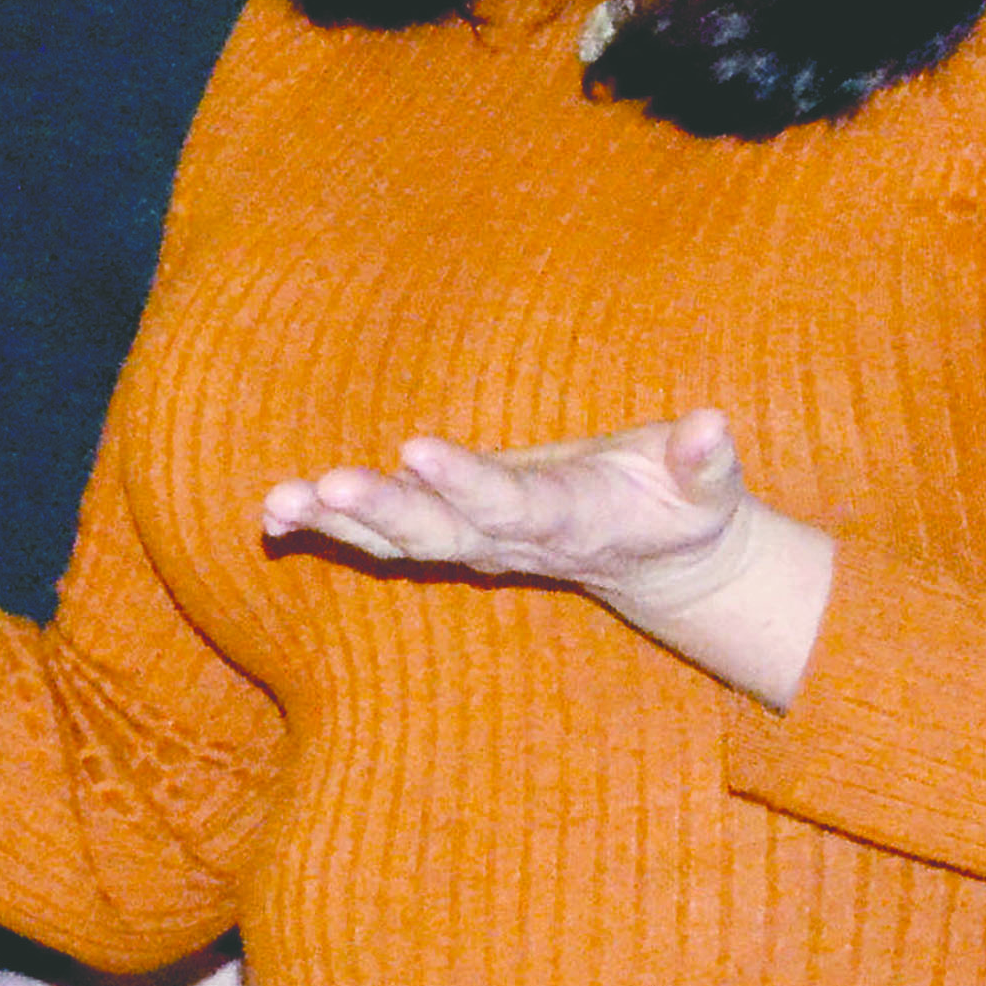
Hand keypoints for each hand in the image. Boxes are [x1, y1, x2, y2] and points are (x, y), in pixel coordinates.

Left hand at [261, 410, 831, 708]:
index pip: (510, 502)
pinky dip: (326, 529)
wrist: (661, 561)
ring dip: (334, 524)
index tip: (415, 448)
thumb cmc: (680, 505)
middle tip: (328, 487)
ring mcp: (474, 544)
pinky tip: (272, 514)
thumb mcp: (707, 488)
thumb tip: (713, 424)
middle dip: (382, 511)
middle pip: (436, 532)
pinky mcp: (451, 537)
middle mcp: (509, 541)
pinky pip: (379, 541)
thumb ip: (705, 462)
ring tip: (276, 502)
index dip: (465, 481)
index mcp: (569, 520)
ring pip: (395, 541)